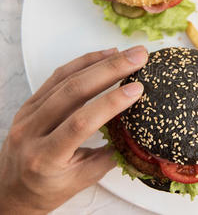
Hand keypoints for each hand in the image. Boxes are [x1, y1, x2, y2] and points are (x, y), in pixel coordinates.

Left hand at [0, 46, 147, 213]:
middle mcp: (31, 131)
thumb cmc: (45, 190)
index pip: (80, 123)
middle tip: (138, 57)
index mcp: (45, 157)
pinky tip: (104, 55)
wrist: (10, 190)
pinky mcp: (30, 102)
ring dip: (100, 62)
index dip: (110, 103)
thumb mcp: (81, 181)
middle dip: (110, 70)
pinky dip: (83, 62)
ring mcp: (27, 113)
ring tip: (127, 53)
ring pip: (65, 78)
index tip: (136, 89)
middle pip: (72, 91)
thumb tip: (138, 134)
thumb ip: (109, 157)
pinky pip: (57, 76)